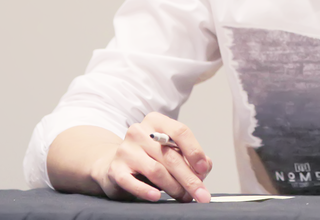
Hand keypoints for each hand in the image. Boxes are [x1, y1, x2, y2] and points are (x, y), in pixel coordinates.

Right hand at [90, 113, 212, 203]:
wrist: (115, 166)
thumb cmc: (149, 158)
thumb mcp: (171, 152)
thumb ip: (190, 157)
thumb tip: (204, 166)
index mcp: (156, 121)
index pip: (180, 131)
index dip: (195, 151)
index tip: (204, 170)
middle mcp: (139, 132)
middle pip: (170, 155)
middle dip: (189, 178)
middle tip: (201, 194)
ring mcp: (125, 150)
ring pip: (156, 170)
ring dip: (174, 187)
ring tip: (183, 197)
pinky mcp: (115, 169)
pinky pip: (132, 182)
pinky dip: (146, 191)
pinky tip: (156, 196)